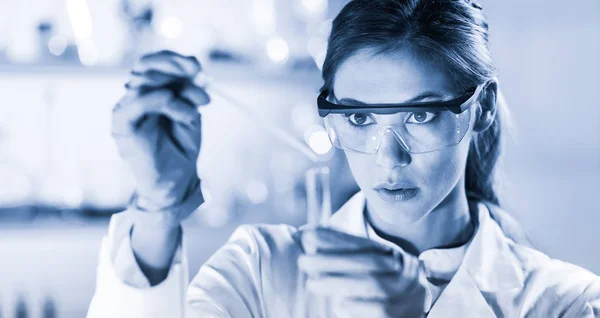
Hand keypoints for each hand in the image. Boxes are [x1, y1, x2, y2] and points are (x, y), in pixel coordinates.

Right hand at [112, 50, 209, 228]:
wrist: (174, 182)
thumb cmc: (181, 149)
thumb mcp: (190, 114)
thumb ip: (189, 92)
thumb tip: (195, 70)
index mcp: (148, 92)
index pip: (152, 63)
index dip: (173, 59)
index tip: (197, 66)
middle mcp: (133, 98)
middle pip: (146, 67)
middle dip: (176, 68)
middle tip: (199, 79)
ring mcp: (126, 111)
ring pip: (143, 83)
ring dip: (176, 91)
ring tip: (195, 110)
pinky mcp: (123, 126)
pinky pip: (137, 103)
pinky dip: (160, 100)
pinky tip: (181, 109)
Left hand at [295, 227, 426, 317]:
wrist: (418, 307)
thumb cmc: (383, 282)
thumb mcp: (370, 262)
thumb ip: (343, 250)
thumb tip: (305, 234)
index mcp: (391, 253)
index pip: (363, 242)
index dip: (335, 238)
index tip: (307, 235)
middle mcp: (401, 269)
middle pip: (367, 261)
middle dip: (333, 260)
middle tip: (303, 261)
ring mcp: (404, 292)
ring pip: (373, 284)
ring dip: (339, 283)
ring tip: (311, 284)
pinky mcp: (401, 314)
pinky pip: (381, 310)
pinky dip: (359, 306)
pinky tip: (339, 305)